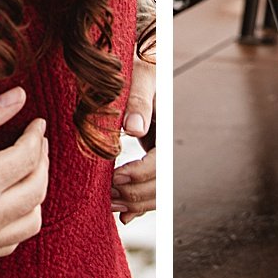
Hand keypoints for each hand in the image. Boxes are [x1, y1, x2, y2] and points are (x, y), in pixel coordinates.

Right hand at [0, 87, 48, 264]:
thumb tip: (20, 98)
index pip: (27, 158)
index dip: (37, 137)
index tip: (37, 124)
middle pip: (37, 190)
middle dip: (43, 162)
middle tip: (36, 144)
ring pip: (31, 223)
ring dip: (36, 195)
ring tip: (27, 172)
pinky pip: (10, 244)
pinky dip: (19, 222)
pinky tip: (10, 202)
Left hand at [112, 56, 155, 221]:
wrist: (142, 62)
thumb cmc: (139, 65)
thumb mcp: (140, 75)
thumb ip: (138, 101)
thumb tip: (133, 127)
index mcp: (170, 125)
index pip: (162, 162)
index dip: (140, 174)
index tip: (115, 177)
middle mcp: (170, 144)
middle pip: (161, 183)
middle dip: (134, 193)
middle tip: (107, 196)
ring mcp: (163, 154)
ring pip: (159, 192)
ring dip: (135, 203)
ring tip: (110, 205)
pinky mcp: (154, 159)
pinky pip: (152, 189)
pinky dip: (140, 206)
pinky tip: (125, 216)